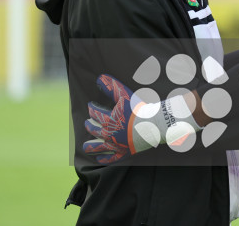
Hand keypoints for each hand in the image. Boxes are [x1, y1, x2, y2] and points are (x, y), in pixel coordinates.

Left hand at [83, 74, 201, 163]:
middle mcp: (108, 133)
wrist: (152, 125)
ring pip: (97, 147)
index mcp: (108, 119)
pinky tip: (98, 159)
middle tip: (87, 123)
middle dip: (89, 125)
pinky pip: (109, 159)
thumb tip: (99, 78)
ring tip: (85, 146)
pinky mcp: (122, 153)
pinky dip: (103, 159)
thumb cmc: (139, 109)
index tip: (90, 106)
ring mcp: (114, 145)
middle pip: (93, 130)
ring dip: (90, 146)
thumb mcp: (124, 95)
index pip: (95, 113)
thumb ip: (111, 87)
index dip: (91, 108)